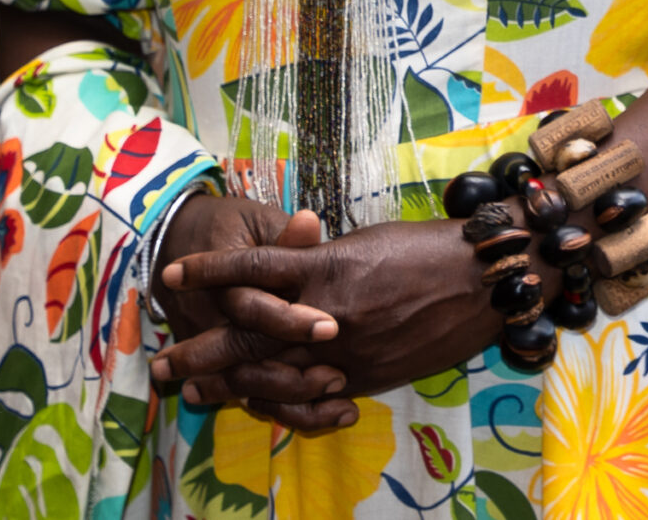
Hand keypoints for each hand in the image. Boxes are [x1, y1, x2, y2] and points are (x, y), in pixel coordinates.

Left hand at [158, 214, 503, 426]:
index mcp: (326, 267)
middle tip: (161, 364)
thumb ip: (319, 260)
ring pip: (270, 376)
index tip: (170, 275)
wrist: (485, 280)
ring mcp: (345, 352)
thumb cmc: (427, 248)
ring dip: (227, 386)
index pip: (250, 270)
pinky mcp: (365, 378)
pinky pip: (310, 397)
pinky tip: (255, 405)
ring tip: (196, 392)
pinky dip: (278, 403)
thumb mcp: (365, 242)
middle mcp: (327, 313)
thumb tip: (286, 267)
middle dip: (198, 351)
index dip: (206, 273)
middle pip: (245, 337)